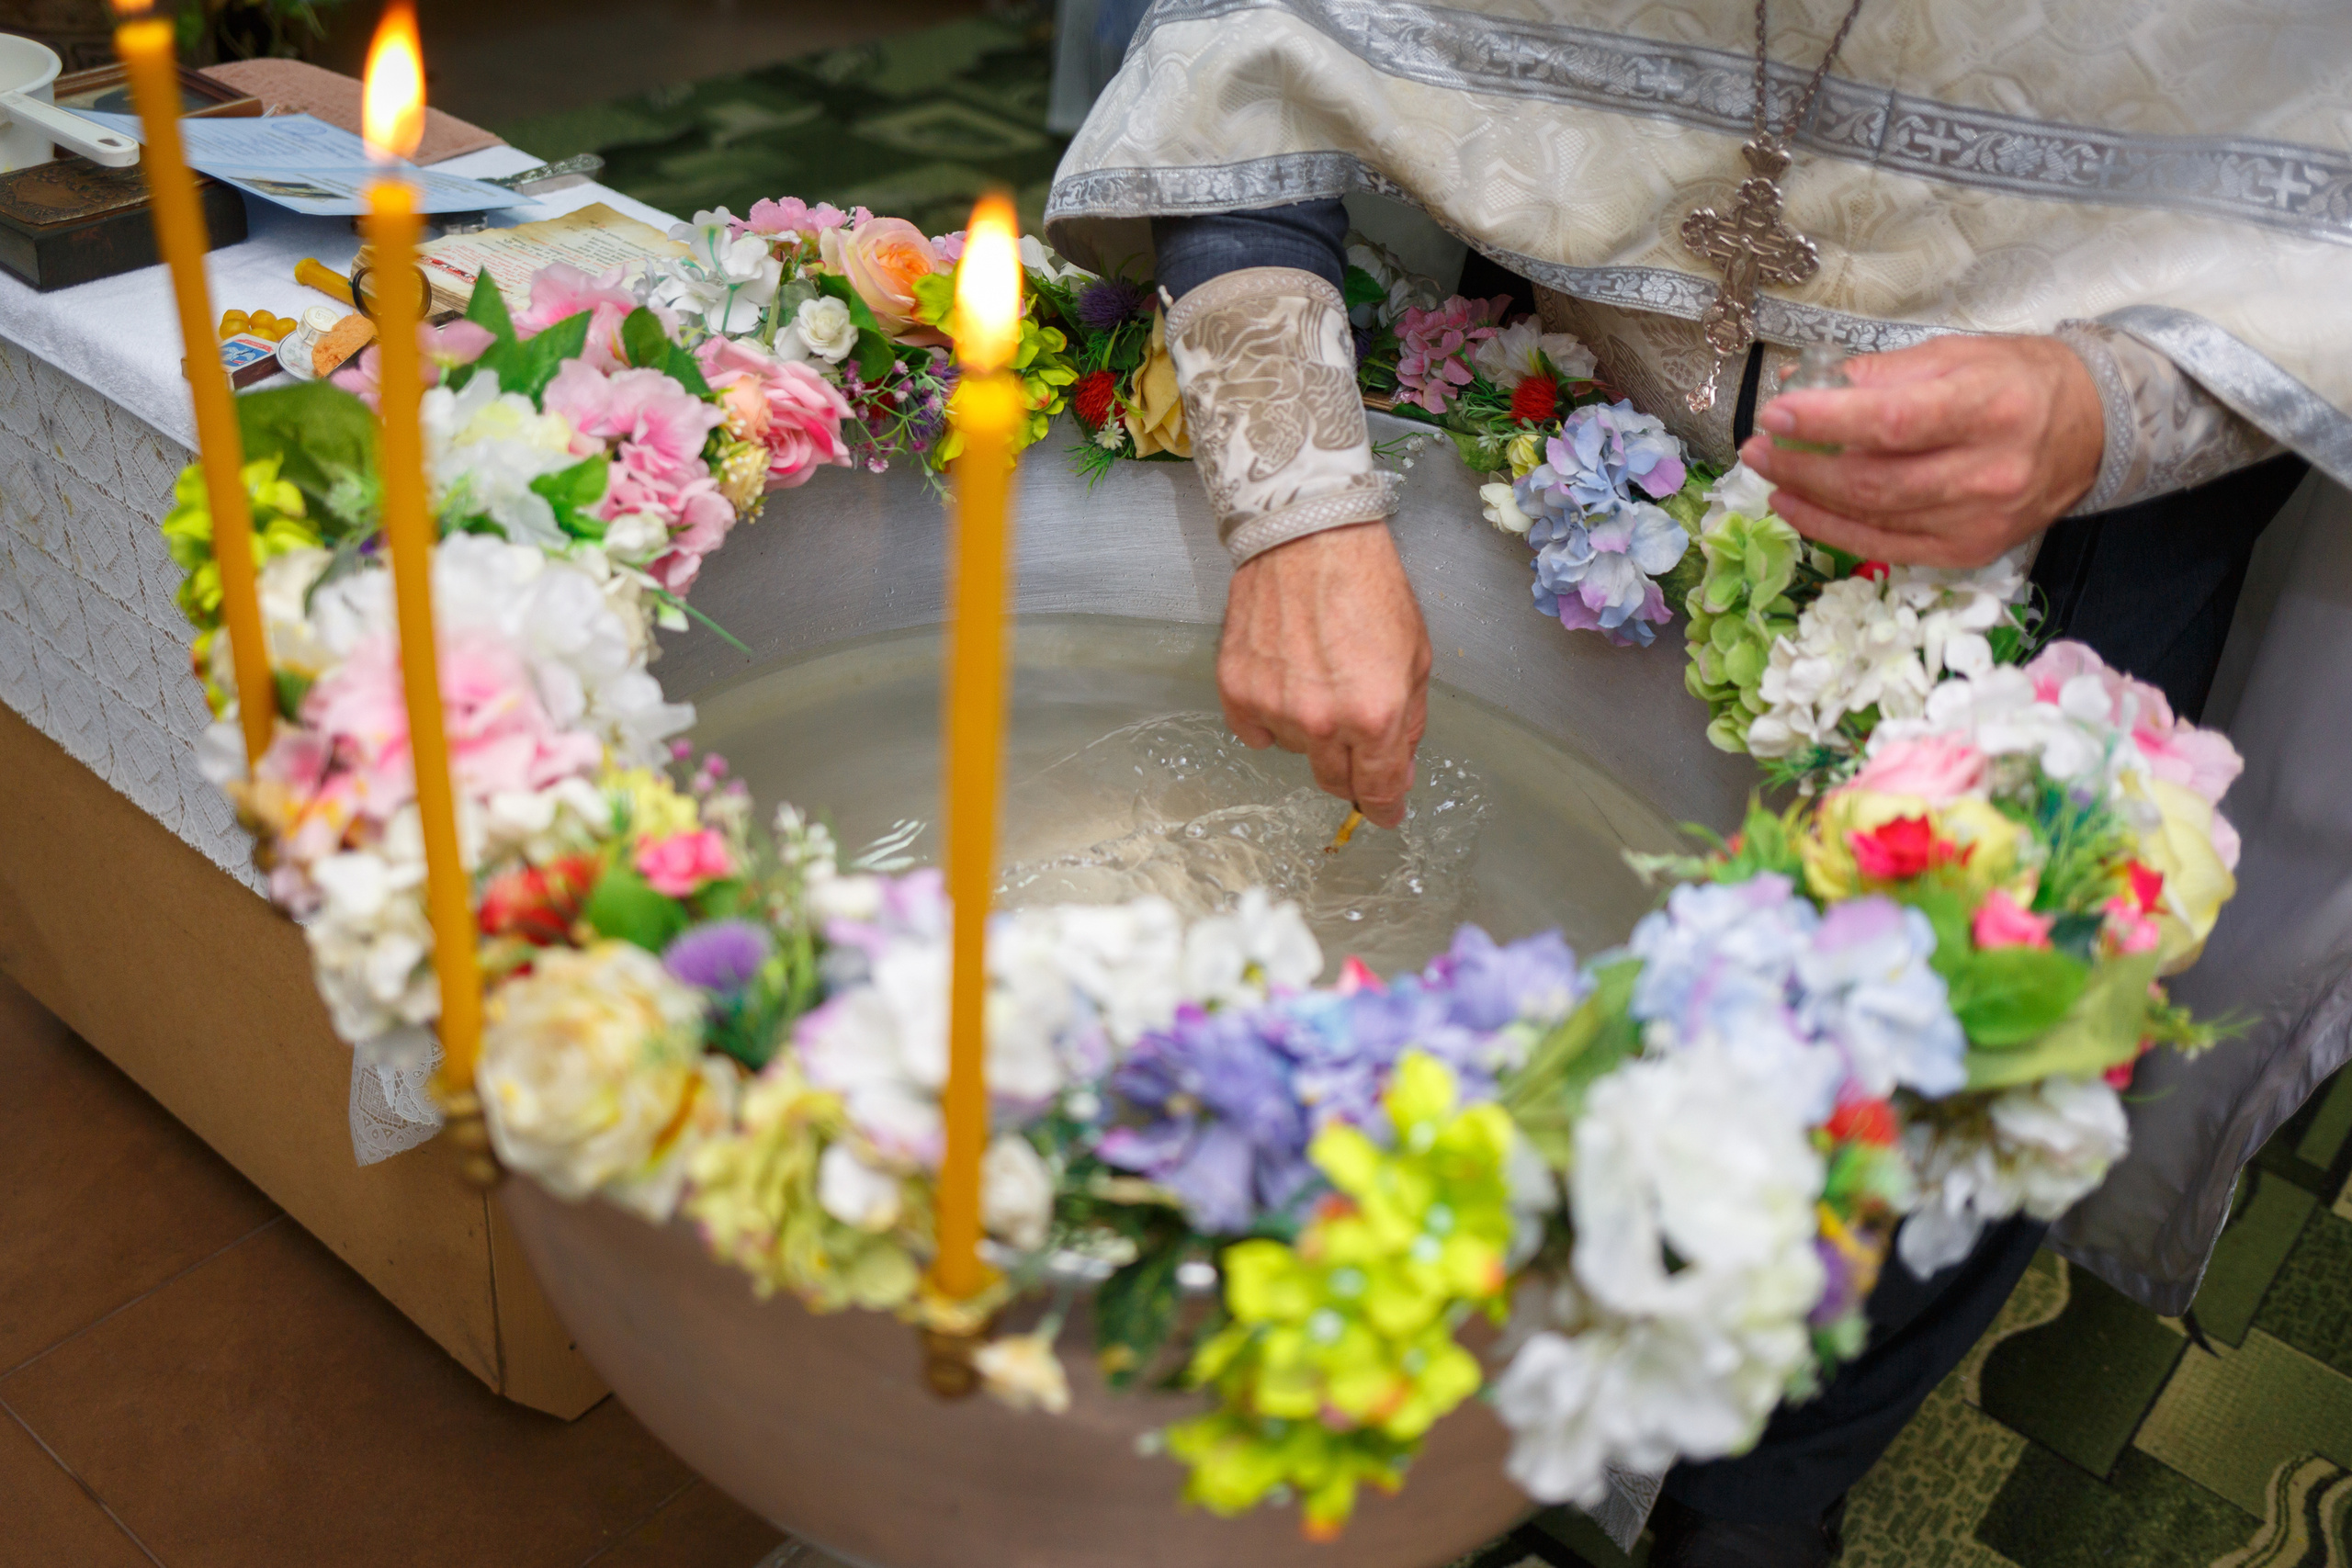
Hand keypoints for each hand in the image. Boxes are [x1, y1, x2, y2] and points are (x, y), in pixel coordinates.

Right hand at [1219, 522, 1431, 827]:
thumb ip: (1408, 721)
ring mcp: (1274, 708)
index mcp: (1375, 715)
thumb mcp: (1416, 655)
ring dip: (1309, 730)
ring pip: (1295, 751)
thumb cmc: (1368, 585)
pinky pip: (1255, 732)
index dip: (1386, 806)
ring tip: (1317, 674)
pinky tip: (1284, 676)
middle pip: (1334, 780)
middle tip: (1353, 729)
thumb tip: (1398, 768)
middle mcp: (1321, 721)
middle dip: (1350, 767)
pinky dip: (1269, 716)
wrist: (1309, 534)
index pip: (1379, 789)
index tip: (1386, 811)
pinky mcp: (1236, 691)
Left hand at [1739, 334, 2104, 568]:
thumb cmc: (2019, 382)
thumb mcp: (1957, 355)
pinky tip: (1800, 509)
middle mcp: (1989, 472)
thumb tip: (1807, 383)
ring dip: (1809, 500)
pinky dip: (1835, 530)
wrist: (2093, 429)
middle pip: (1876, 481)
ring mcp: (1980, 520)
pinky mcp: (1969, 551)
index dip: (1827, 421)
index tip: (1776, 413)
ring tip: (1770, 475)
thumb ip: (1883, 373)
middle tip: (1757, 449)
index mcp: (1989, 408)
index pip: (1894, 423)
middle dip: (1803, 467)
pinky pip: (1887, 548)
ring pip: (1875, 519)